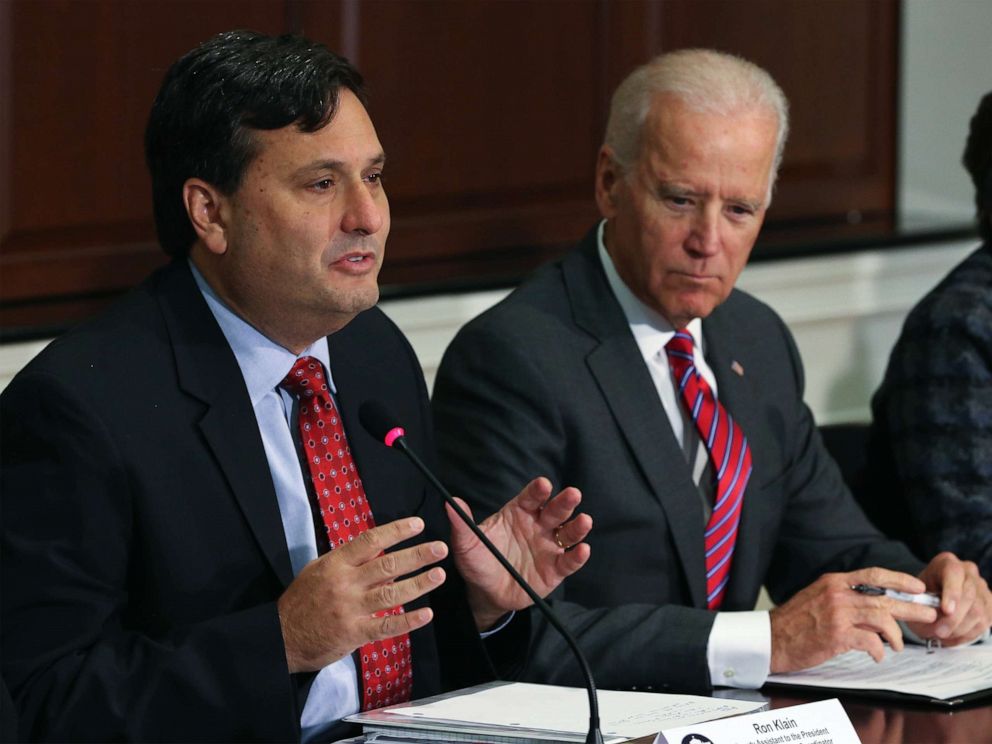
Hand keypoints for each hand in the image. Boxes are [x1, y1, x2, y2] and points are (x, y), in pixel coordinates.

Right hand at [277, 517, 446, 672]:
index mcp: (336, 563)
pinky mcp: (354, 633)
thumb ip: (347, 561)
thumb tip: (377, 550)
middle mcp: (345, 583)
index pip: (370, 541)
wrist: (281, 637)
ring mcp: (350, 609)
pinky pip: (386, 627)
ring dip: (418, 584)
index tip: (417, 525)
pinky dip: (408, 621)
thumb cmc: (302, 600)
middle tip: (439, 548)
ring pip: (391, 594)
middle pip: (387, 565)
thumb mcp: (318, 570)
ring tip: (439, 575)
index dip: (396, 531)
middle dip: (417, 555)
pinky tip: (427, 614)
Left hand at [447, 477, 591, 629]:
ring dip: (577, 526)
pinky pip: (569, 561)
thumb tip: (450, 502)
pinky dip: (578, 556)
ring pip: (567, 533)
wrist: (486, 592)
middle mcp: (538, 526)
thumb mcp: (466, 544)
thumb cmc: (478, 561)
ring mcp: (549, 547)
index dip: (538, 490)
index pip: (531, 497)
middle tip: (573, 494)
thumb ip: (462, 524)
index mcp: (518, 513)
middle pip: (554, 510)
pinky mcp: (555, 569)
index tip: (543, 484)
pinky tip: (583, 550)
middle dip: (564, 502)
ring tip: (584, 521)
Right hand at [769, 567, 937, 672]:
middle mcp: (837, 594)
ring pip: (881, 619)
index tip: (917, 587)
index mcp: (833, 582)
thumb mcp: (818, 597)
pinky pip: (870, 641)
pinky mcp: (836, 636)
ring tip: (897, 645)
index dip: (899, 580)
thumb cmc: (796, 622)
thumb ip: (844, 596)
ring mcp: (837, 614)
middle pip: (883, 598)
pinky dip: (878, 650)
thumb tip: (875, 603)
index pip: (873, 575)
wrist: (771, 638)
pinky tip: (877, 655)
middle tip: (928, 614)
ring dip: (895, 635)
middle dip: (911, 607)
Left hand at [906, 551, 991, 644]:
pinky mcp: (989, 603)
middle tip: (939, 632)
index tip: (946, 610)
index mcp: (947, 563)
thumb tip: (931, 617)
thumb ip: (921, 602)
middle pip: (969, 596)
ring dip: (960, 629)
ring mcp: (981, 587)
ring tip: (943, 636)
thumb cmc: (921, 594)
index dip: (952, 593)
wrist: (931, 596)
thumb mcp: (914, 594)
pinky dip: (967, 634)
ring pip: (978, 611)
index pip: (954, 573)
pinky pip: (984, 622)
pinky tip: (953, 637)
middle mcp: (968, 571)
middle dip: (954, 618)